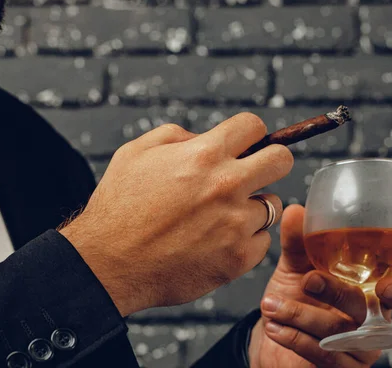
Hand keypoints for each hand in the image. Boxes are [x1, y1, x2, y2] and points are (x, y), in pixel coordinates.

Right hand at [60, 113, 293, 316]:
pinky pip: (262, 240)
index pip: (254, 126)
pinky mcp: (239, 257)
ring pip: (272, 205)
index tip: (245, 145)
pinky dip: (246, 239)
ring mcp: (236, 223)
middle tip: (254, 174)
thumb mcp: (136, 153)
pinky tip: (219, 241)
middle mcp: (227, 185)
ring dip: (253, 207)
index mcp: (204, 155)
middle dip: (271, 162)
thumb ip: (176, 135)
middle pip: (282, 160)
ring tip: (222, 217)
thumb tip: (204, 138)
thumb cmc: (118, 207)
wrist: (108, 265)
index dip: (250, 133)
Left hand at [249, 205, 391, 367]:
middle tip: (307, 280)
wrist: (273, 336)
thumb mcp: (295, 268)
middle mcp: (370, 323)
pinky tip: (273, 326)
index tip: (384, 285)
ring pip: (338, 334)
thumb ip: (298, 242)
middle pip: (364, 310)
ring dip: (301, 315)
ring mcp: (358, 350)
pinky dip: (294, 338)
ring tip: (270, 304)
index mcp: (369, 294)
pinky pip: (322, 354)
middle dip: (335, 292)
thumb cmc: (296, 298)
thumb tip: (295, 211)